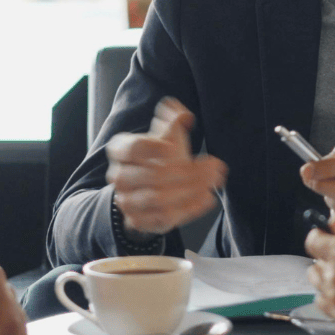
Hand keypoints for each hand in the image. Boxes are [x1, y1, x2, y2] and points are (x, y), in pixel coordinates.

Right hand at [107, 97, 226, 234]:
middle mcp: (119, 176)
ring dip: (191, 190)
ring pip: (158, 198)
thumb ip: (173, 120)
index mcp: (121, 149)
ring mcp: (126, 200)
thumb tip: (182, 114)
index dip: (155, 148)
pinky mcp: (138, 220)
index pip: (134, 148)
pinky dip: (188, 209)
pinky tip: (207, 198)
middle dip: (188, 171)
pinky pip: (164, 217)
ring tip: (214, 181)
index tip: (177, 148)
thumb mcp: (165, 136)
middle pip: (152, 175)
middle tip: (215, 166)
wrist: (143, 188)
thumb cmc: (158, 155)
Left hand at [304, 218, 334, 334]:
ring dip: (327, 275)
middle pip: (313, 262)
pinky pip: (323, 302)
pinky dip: (330, 295)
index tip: (329, 237)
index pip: (312, 240)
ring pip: (317, 282)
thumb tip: (334, 222)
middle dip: (326, 256)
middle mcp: (334, 275)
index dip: (321, 236)